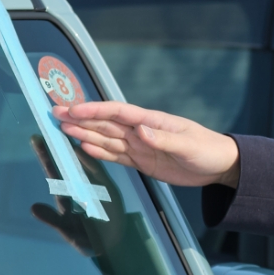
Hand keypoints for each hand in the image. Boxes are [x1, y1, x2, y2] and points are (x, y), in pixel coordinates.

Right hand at [53, 101, 241, 187]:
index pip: (117, 112)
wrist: (219, 165)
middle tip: (55, 113)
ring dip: (84, 132)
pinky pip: (115, 155)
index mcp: (152, 121)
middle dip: (80, 118)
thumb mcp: (188, 146)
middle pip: (105, 123)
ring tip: (62, 127)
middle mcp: (141, 131)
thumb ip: (163, 139)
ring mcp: (139, 146)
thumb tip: (140, 131)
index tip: (72, 109)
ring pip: (105, 137)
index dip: (94, 110)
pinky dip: (98, 151)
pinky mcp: (141, 161)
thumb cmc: (207, 150)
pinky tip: (83, 145)